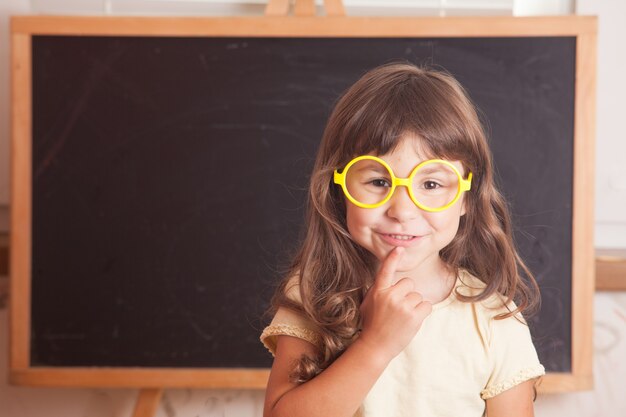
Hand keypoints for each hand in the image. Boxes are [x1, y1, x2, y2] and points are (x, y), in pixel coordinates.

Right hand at [358, 247, 432, 362]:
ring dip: (414, 305)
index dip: (393, 258)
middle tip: (398, 309)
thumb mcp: (368, 304)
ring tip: (403, 318)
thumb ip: (379, 291)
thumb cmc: (371, 325)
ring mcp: (402, 305)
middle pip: (409, 283)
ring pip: (418, 296)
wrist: (375, 346)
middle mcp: (390, 295)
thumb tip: (390, 282)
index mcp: (378, 291)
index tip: (400, 248)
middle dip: (407, 294)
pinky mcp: (413, 315)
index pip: (386, 270)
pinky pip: (426, 305)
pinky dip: (422, 312)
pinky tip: (412, 320)